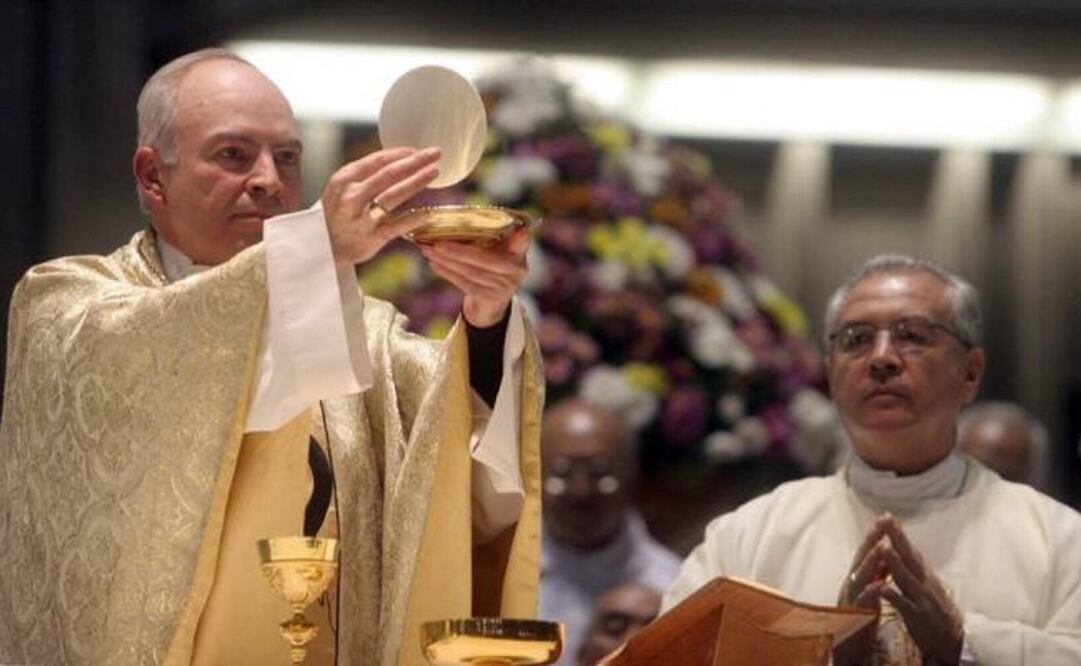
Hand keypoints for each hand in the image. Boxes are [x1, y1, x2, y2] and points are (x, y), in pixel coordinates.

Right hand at [321, 147, 440, 266]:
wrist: (321, 248)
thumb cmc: (336, 214)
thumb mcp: (340, 188)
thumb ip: (364, 175)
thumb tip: (398, 160)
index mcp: (344, 179)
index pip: (377, 160)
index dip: (401, 154)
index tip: (418, 150)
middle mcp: (351, 196)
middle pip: (389, 174)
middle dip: (415, 161)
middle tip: (435, 153)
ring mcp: (361, 217)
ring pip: (394, 196)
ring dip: (417, 182)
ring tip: (434, 172)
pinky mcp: (371, 238)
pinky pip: (397, 226)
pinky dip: (413, 218)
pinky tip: (428, 212)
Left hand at [419, 226, 530, 327]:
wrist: (491, 300)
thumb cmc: (491, 264)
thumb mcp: (496, 247)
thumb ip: (491, 233)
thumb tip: (461, 219)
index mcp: (519, 252)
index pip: (522, 242)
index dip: (521, 238)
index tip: (521, 230)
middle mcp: (517, 270)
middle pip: (485, 260)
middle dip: (458, 251)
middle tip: (436, 244)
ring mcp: (505, 287)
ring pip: (472, 272)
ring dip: (448, 262)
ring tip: (429, 251)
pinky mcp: (491, 299)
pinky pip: (466, 284)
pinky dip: (448, 273)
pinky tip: (434, 265)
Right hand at [838, 515, 889, 608]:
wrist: (848, 646)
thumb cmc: (860, 616)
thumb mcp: (868, 591)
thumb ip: (875, 573)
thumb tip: (884, 554)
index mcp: (857, 578)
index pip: (866, 552)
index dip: (875, 535)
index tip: (886, 517)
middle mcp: (851, 584)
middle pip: (861, 558)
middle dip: (871, 541)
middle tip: (882, 523)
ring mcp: (850, 598)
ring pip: (860, 576)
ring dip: (871, 561)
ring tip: (882, 547)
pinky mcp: (853, 614)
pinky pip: (862, 602)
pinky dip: (870, 592)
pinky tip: (879, 584)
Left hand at [843, 514, 964, 664]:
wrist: (954, 640)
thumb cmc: (936, 610)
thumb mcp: (928, 585)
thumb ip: (915, 568)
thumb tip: (904, 548)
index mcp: (923, 575)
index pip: (910, 550)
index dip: (899, 533)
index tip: (887, 515)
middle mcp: (924, 582)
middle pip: (909, 557)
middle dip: (897, 538)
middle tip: (886, 520)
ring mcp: (921, 598)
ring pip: (906, 578)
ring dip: (895, 563)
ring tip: (883, 547)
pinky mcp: (918, 616)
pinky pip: (904, 605)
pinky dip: (894, 596)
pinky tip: (882, 587)